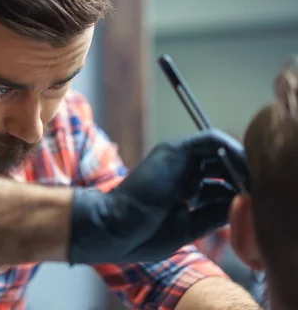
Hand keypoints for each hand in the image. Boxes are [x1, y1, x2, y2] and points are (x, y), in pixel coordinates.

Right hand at [67, 129, 247, 263]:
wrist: (118, 228)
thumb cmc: (145, 234)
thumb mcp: (190, 224)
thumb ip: (215, 211)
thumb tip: (242, 201)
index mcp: (181, 189)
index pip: (218, 180)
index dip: (235, 188)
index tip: (248, 204)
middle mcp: (180, 170)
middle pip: (221, 164)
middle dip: (241, 177)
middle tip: (254, 192)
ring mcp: (176, 158)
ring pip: (219, 151)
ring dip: (238, 165)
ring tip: (249, 183)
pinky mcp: (174, 149)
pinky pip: (211, 140)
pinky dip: (230, 150)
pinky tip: (239, 169)